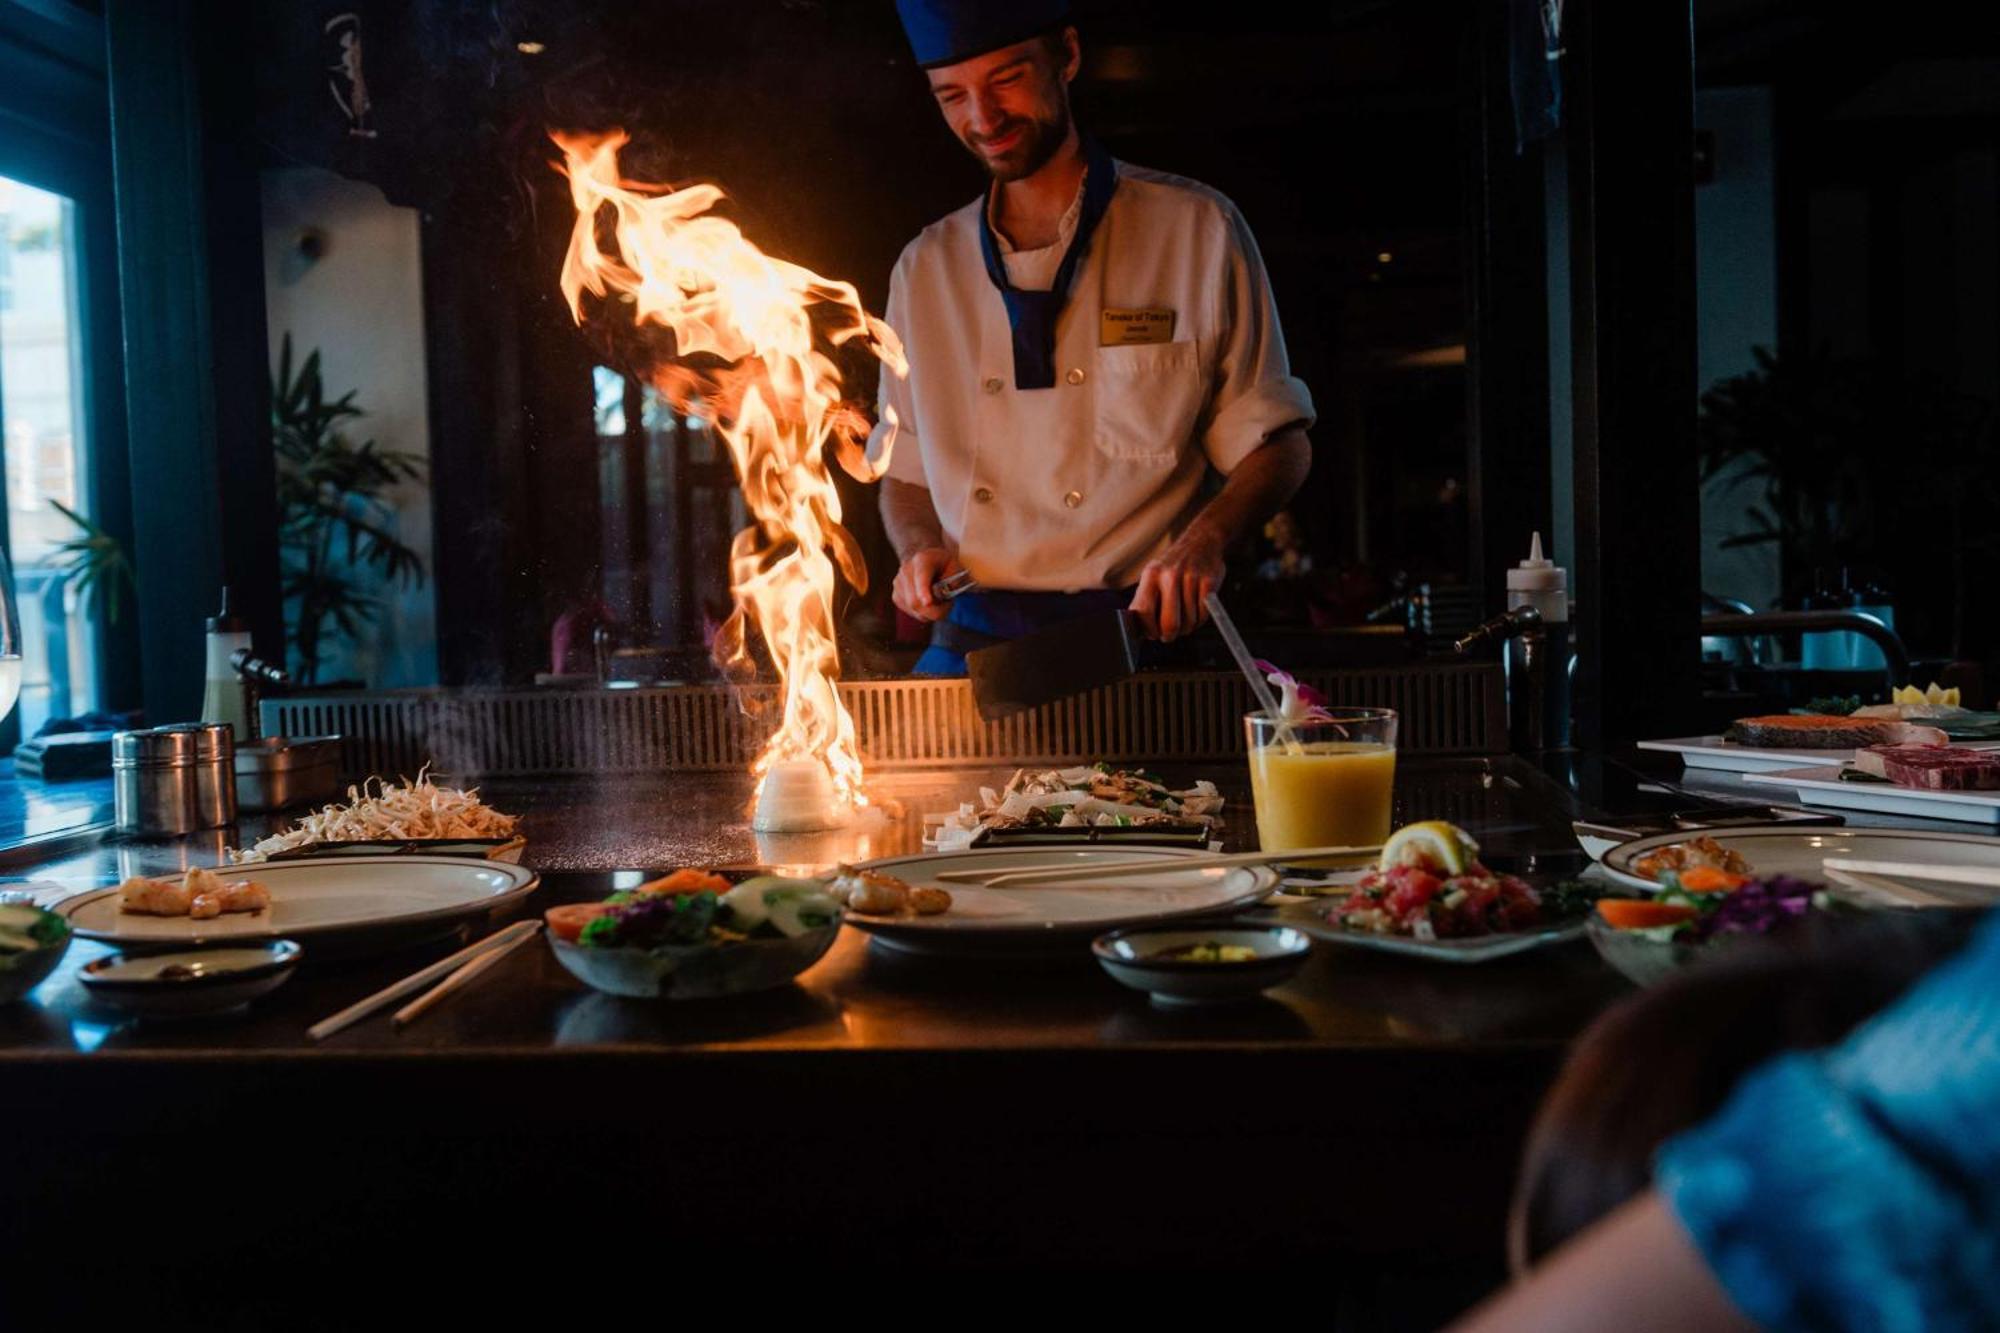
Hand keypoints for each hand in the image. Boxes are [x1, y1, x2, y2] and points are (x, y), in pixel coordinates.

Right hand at [892, 547, 961, 622]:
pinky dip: (924, 612)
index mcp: (922, 560)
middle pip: (915, 601)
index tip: (927, 603)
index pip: (921, 577)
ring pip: (914, 609)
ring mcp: (898, 583)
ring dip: (931, 612)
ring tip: (939, 599)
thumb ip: (953, 582)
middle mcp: (906, 570)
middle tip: (949, 604)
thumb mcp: (956, 568)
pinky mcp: (896, 596)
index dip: (923, 591)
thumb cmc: (945, 566)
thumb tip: (943, 597)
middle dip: (935, 611)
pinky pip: (912, 612)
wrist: (927, 559)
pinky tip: (928, 600)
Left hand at [1128, 525, 1225, 640]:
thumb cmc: (1173, 566)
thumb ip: (1145, 600)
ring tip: (1184, 616)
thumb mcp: (1153, 576)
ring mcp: (1191, 578)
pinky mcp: (1209, 582)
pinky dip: (1200, 619)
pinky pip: (1203, 615)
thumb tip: (1138, 630)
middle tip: (1169, 635)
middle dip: (1169, 635)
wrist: (1201, 542)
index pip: (1143, 612)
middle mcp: (1170, 575)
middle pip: (1169, 623)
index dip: (1148, 630)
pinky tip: (1196, 611)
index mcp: (1151, 575)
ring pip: (1188, 622)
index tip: (1152, 634)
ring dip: (1187, 626)